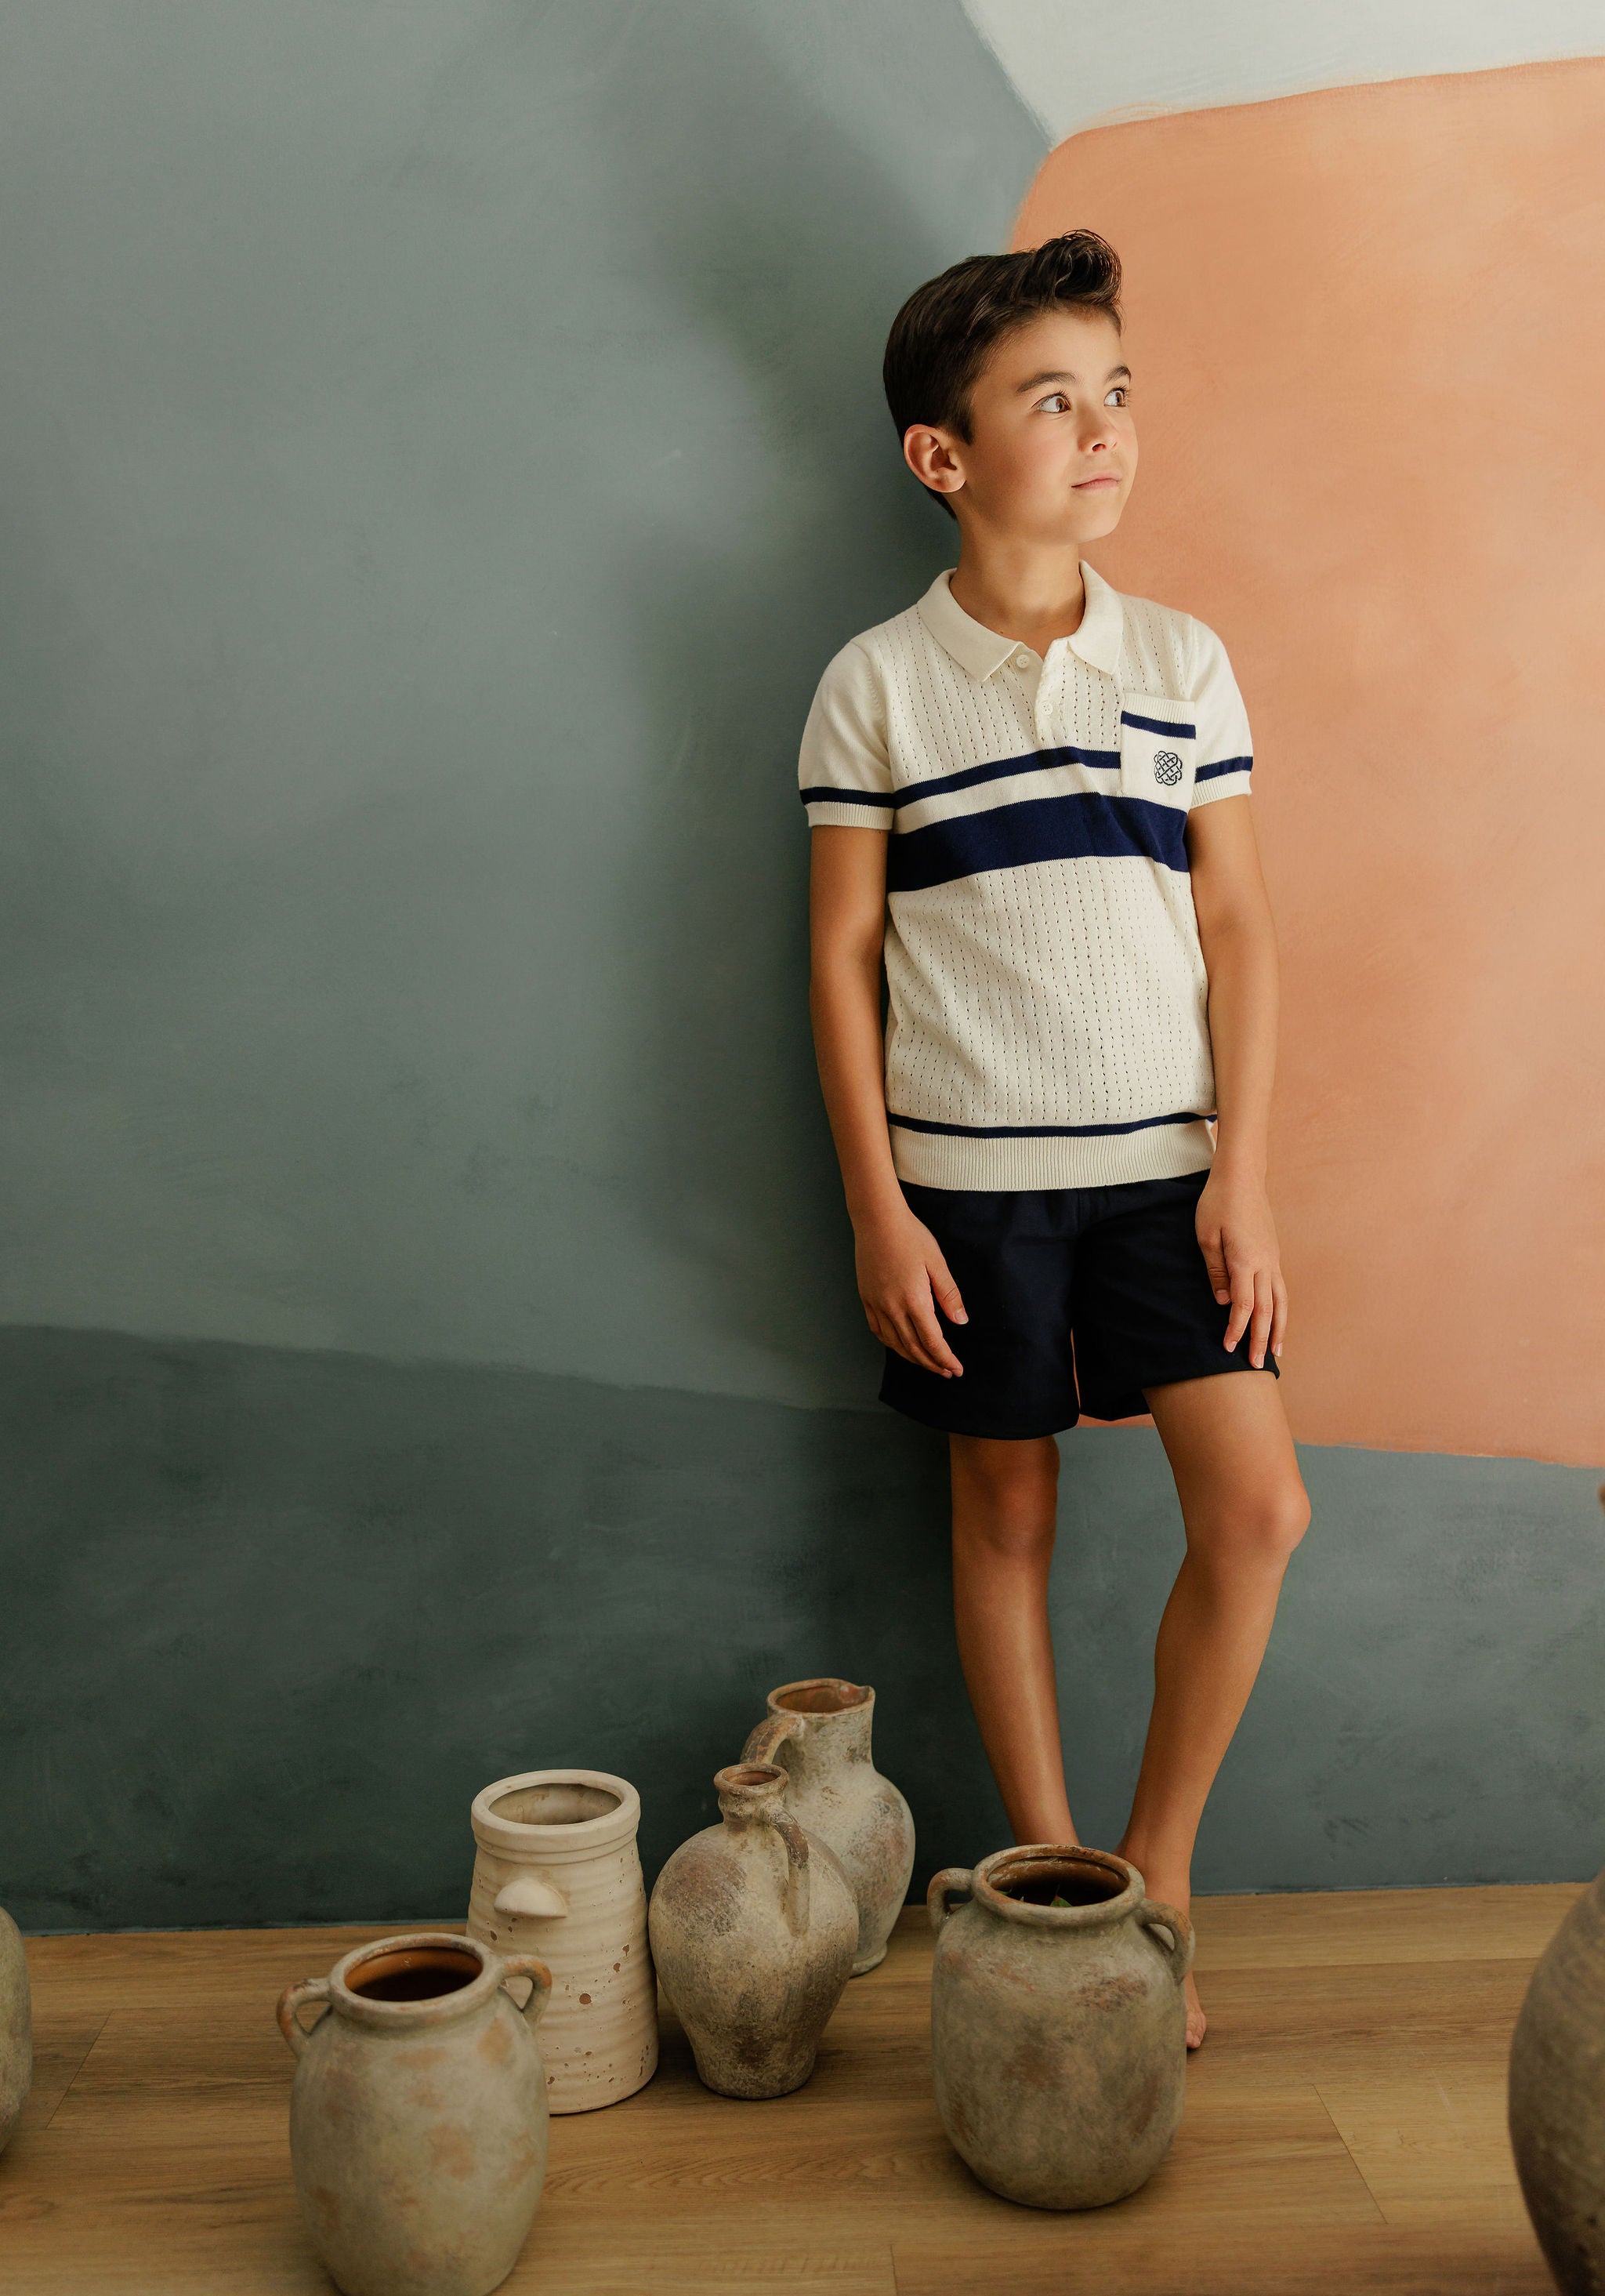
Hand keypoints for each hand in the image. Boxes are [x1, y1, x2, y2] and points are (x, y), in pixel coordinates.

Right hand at [854, 1207, 967, 1375]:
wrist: (877, 1220)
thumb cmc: (910, 1236)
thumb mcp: (937, 1262)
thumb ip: (949, 1294)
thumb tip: (960, 1321)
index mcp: (914, 1300)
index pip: (932, 1341)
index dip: (945, 1359)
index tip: (957, 1369)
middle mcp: (892, 1307)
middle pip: (913, 1348)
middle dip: (932, 1364)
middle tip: (947, 1372)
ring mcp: (876, 1304)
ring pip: (894, 1343)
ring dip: (912, 1358)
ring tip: (928, 1364)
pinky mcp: (866, 1299)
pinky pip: (878, 1331)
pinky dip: (891, 1344)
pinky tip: (900, 1346)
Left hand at [1195, 1167, 1286, 1368]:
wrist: (1241, 1178)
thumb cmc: (1218, 1204)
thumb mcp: (1206, 1236)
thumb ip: (1215, 1271)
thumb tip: (1223, 1302)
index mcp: (1245, 1260)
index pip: (1243, 1305)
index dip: (1237, 1329)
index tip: (1228, 1349)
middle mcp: (1265, 1263)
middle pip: (1266, 1309)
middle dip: (1260, 1339)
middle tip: (1256, 1366)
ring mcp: (1272, 1259)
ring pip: (1280, 1301)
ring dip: (1278, 1328)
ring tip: (1275, 1352)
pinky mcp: (1274, 1254)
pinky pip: (1281, 1289)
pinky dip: (1281, 1310)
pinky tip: (1277, 1321)